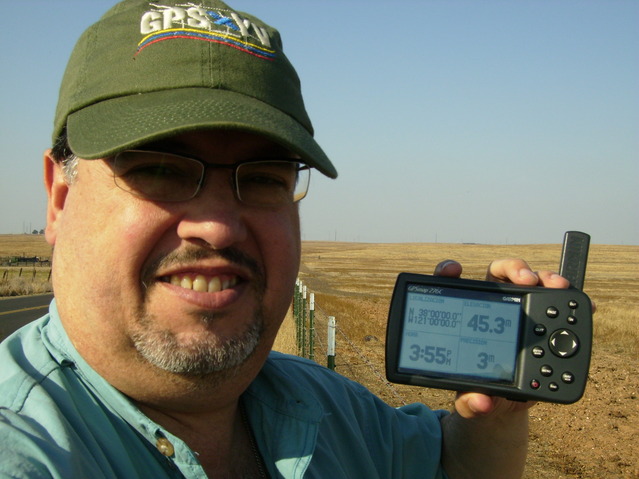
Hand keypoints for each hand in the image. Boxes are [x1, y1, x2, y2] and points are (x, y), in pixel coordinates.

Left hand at [433, 258, 556, 418]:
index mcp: (464, 317)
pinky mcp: (541, 319)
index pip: (452, 284)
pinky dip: (568, 298)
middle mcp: (492, 306)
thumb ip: (469, 403)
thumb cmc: (478, 393)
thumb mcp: (468, 400)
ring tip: (557, 286)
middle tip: (526, 279)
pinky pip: (555, 302)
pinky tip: (579, 303)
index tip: (454, 269)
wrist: (502, 404)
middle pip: (499, 273)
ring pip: (530, 281)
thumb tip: (480, 402)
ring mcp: (519, 309)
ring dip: (545, 278)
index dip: (449, 271)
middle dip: (513, 268)